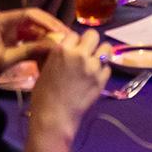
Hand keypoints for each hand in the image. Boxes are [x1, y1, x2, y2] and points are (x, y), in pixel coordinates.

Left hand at [0, 6, 67, 73]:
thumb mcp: (7, 58)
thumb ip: (30, 50)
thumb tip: (54, 46)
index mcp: (0, 20)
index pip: (29, 14)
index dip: (47, 22)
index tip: (61, 31)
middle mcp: (4, 20)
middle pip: (32, 20)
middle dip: (49, 28)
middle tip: (66, 36)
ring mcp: (6, 29)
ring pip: (31, 29)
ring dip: (44, 36)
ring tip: (61, 43)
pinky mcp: (8, 39)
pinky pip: (26, 37)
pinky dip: (37, 43)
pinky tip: (49, 49)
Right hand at [25, 23, 110, 139]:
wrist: (55, 117)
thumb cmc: (43, 95)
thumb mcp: (44, 69)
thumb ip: (56, 55)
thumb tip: (64, 48)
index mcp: (62, 50)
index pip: (74, 34)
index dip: (74, 41)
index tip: (73, 49)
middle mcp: (79, 54)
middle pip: (93, 35)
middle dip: (90, 42)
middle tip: (87, 51)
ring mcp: (93, 67)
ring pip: (106, 48)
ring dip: (100, 53)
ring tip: (95, 61)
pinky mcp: (102, 79)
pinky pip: (108, 67)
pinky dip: (103, 70)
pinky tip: (95, 76)